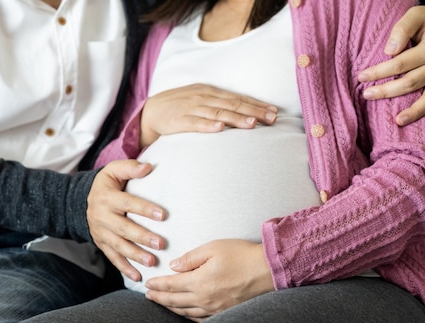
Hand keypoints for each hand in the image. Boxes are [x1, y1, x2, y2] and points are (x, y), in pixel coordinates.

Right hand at [87, 160, 165, 280]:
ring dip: (135, 255)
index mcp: (106, 197)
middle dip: (141, 237)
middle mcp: (101, 216)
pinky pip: (113, 258)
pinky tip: (138, 277)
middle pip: (123, 228)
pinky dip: (125, 268)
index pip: (127, 203)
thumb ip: (130, 168)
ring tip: (152, 262)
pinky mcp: (101, 244)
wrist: (81, 201)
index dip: (144, 209)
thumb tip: (148, 167)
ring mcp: (101, 233)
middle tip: (160, 244)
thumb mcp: (113, 170)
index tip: (162, 215)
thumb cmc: (107, 184)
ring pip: (118, 246)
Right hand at [140, 83, 277, 146]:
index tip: (274, 112)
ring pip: (218, 113)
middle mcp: (203, 97)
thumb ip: (220, 105)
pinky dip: (208, 125)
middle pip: (233, 105)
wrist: (150, 112)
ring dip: (236, 118)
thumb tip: (245, 112)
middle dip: (254, 111)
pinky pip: (196, 123)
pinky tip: (220, 128)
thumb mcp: (201, 100)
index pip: (238, 98)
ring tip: (252, 123)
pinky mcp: (179, 121)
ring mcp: (191, 108)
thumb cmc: (179, 107)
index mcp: (210, 92)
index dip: (256, 105)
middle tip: (271, 119)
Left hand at [144, 239, 273, 321]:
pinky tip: (184, 313)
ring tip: (161, 304)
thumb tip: (174, 266)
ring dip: (170, 308)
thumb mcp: (214, 248)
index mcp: (199, 282)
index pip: (170, 285)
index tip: (147, 284)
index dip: (156, 285)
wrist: (269, 271)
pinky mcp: (224, 314)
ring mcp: (214, 309)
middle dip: (158, 298)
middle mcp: (204, 299)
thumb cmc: (242, 256)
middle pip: (174, 301)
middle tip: (148, 296)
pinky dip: (187, 316)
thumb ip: (190, 258)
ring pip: (185, 312)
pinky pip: (200, 319)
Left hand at [358, 5, 424, 130]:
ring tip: (397, 121)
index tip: (361, 77)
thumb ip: (402, 29)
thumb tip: (389, 51)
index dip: (378, 72)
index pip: (398, 64)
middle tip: (366, 95)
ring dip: (414, 111)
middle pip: (409, 83)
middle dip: (386, 92)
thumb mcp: (418, 15)